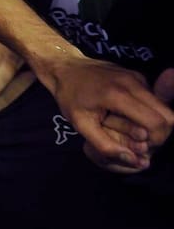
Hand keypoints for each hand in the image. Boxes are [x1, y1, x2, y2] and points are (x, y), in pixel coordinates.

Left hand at [45, 54, 173, 172]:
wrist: (66, 67)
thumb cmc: (70, 97)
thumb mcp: (80, 124)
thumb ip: (105, 145)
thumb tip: (133, 161)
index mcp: (118, 95)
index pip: (156, 123)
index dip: (155, 140)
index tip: (141, 147)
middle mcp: (133, 83)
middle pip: (168, 116)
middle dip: (160, 134)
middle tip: (142, 141)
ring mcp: (138, 78)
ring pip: (165, 108)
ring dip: (156, 123)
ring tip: (136, 130)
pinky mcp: (138, 76)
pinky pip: (155, 99)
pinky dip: (150, 112)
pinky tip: (132, 116)